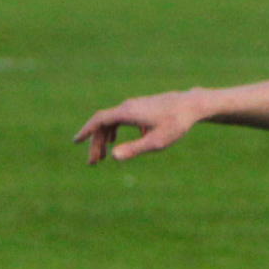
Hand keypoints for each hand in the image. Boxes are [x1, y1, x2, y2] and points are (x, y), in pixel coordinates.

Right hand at [74, 90, 205, 163]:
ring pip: (114, 122)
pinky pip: (123, 119)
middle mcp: (129, 106)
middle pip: (105, 124)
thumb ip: (134, 149)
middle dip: (97, 143)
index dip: (86, 131)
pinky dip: (116, 131)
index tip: (76, 141)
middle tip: (94, 163)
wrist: (193, 105)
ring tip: (104, 155)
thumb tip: (113, 156)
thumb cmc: (176, 124)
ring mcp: (136, 105)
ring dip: (106, 138)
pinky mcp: (144, 107)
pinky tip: (119, 142)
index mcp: (127, 112)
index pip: (99, 120)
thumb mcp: (157, 141)